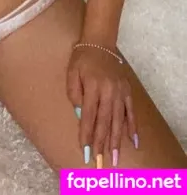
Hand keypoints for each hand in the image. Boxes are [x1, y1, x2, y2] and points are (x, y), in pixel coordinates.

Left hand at [66, 45, 137, 167]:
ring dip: (116, 140)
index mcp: (92, 87)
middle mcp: (108, 91)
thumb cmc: (82, 59)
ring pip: (118, 120)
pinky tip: (133, 141)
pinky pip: (131, 111)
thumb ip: (74, 93)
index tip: (85, 150)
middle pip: (104, 121)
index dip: (87, 134)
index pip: (89, 116)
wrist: (100, 42)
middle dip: (101, 143)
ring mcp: (120, 92)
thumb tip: (81, 115)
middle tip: (100, 160)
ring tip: (115, 157)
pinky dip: (132, 127)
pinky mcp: (128, 90)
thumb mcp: (71, 73)